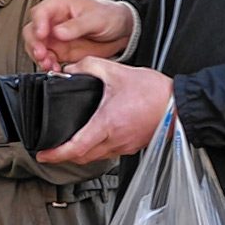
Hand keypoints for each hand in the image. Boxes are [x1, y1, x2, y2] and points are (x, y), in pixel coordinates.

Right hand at [23, 0, 134, 71]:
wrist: (122, 31)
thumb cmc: (110, 16)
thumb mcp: (96, 18)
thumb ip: (77, 26)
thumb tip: (57, 33)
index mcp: (60, 6)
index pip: (40, 13)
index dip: (38, 24)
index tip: (41, 35)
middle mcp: (53, 21)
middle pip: (32, 31)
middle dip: (34, 44)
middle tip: (41, 53)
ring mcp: (55, 37)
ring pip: (36, 46)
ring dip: (39, 57)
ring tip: (49, 64)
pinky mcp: (60, 51)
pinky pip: (47, 59)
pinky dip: (48, 65)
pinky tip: (54, 68)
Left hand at [36, 57, 172, 164]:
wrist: (181, 104)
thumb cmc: (155, 92)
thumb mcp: (117, 71)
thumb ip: (89, 67)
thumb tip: (71, 69)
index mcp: (107, 123)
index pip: (76, 147)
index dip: (56, 154)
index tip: (43, 154)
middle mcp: (115, 140)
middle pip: (82, 157)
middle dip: (63, 156)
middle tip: (49, 151)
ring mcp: (125, 146)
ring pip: (95, 157)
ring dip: (79, 154)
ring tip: (67, 145)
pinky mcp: (132, 146)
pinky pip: (108, 153)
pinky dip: (95, 150)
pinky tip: (91, 139)